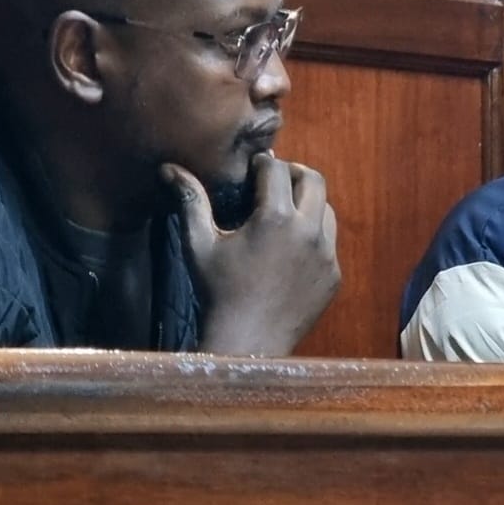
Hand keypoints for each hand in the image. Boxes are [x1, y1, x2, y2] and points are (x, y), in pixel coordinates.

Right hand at [161, 152, 340, 356]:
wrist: (247, 343)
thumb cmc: (218, 292)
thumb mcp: (200, 245)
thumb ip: (191, 201)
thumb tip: (170, 168)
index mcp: (276, 218)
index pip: (277, 169)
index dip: (264, 162)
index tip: (254, 166)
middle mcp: (309, 232)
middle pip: (314, 180)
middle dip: (293, 173)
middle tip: (275, 180)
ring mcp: (326, 255)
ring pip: (326, 210)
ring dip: (307, 203)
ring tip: (284, 211)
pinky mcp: (333, 275)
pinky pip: (329, 243)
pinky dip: (313, 235)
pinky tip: (291, 246)